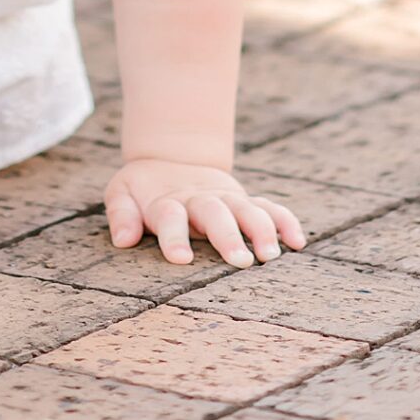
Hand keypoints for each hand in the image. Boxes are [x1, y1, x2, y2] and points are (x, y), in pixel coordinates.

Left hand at [106, 159, 306, 268]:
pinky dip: (284, 221)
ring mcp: (225, 199)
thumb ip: (121, 213)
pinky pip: (269, 207)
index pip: (169, 216)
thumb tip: (123, 240)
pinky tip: (298, 242)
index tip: (182, 259)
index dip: (173, 236)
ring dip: (261, 231)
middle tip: (241, 262)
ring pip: (247, 210)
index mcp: (167, 200)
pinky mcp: (243, 201)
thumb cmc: (143, 188)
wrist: (171, 157)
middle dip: (228, 236)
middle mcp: (199, 199)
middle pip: (215, 213)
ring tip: (272, 257)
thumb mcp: (122, 193)